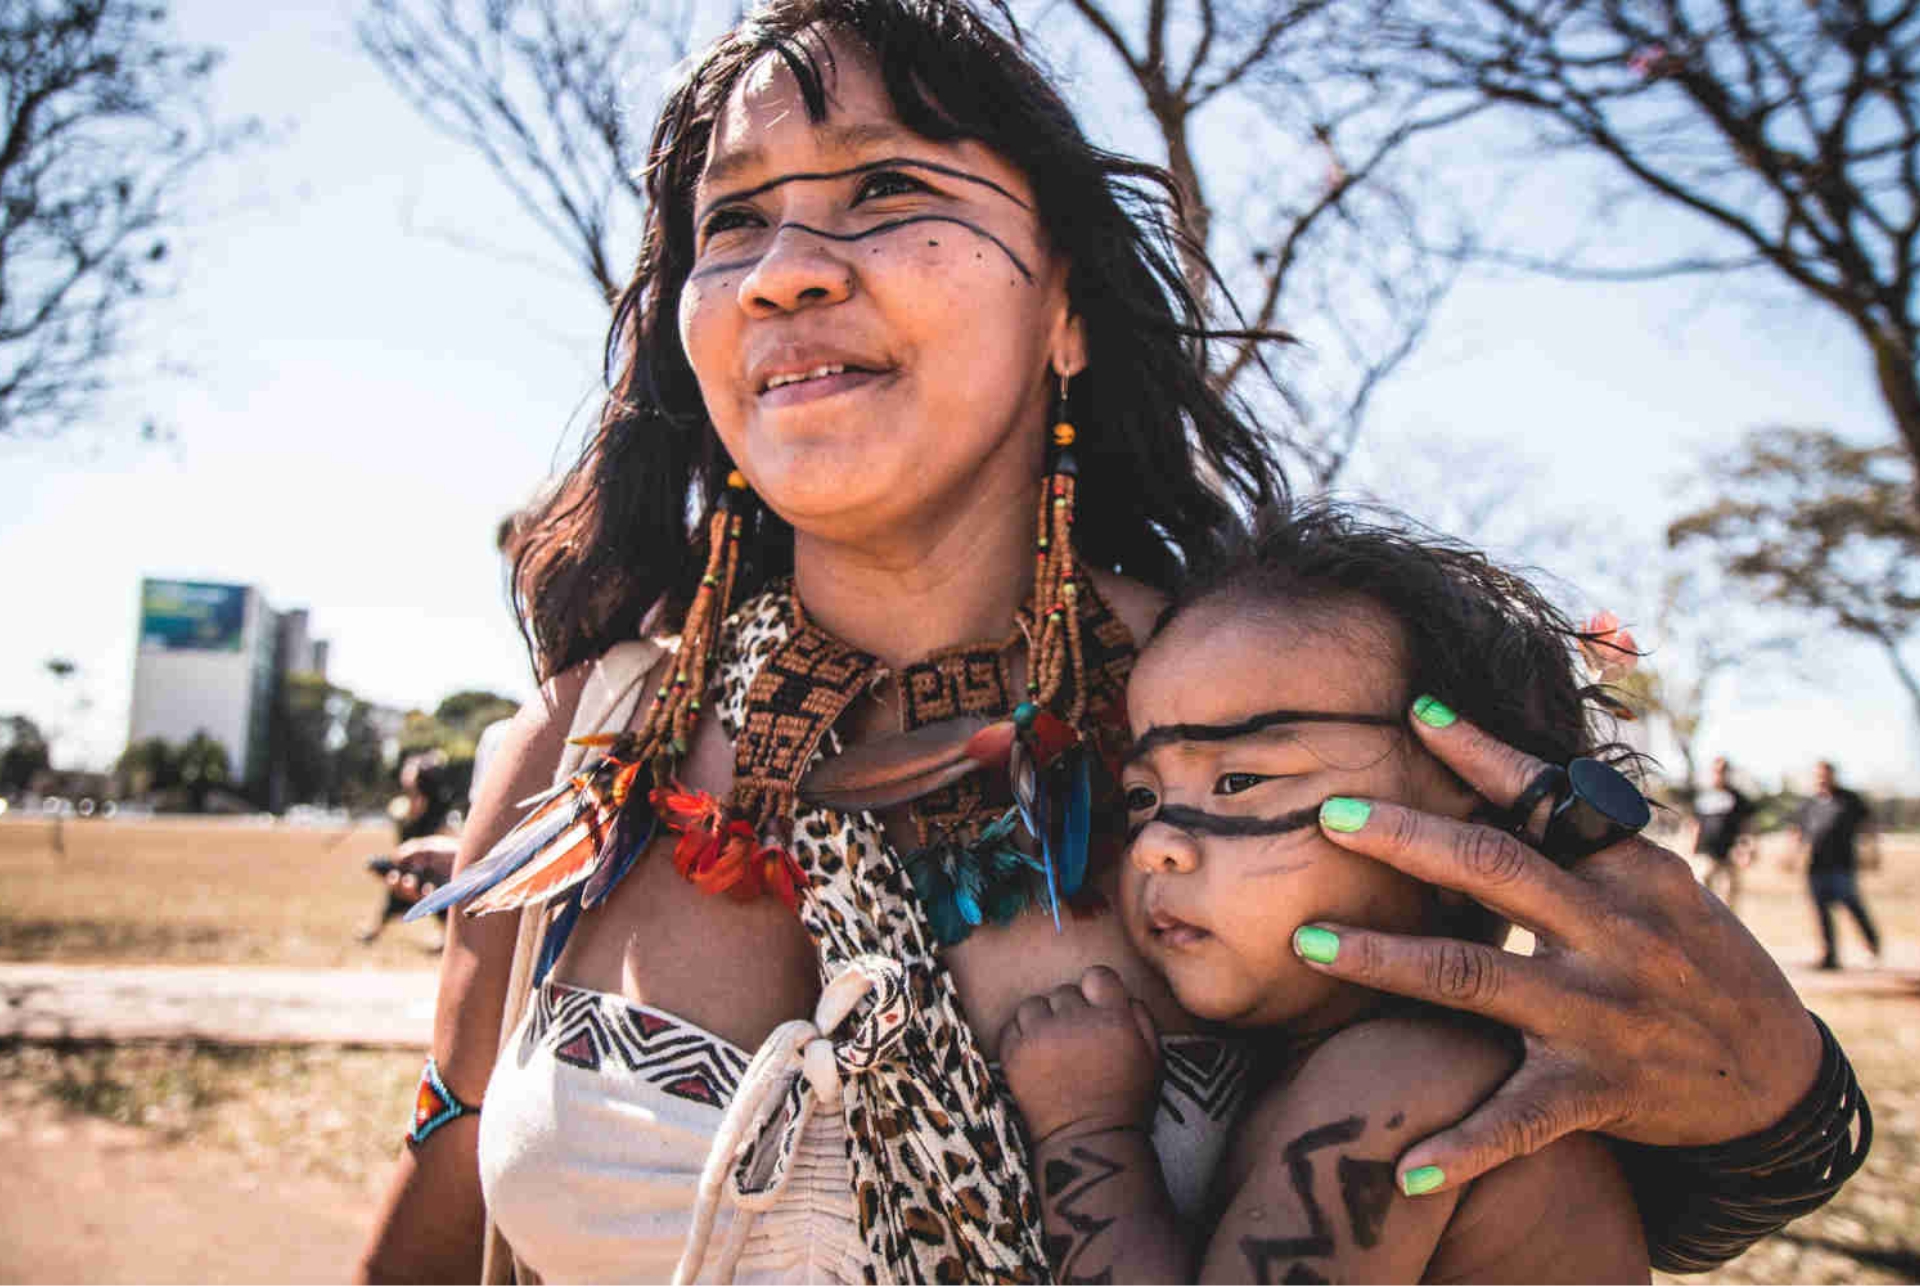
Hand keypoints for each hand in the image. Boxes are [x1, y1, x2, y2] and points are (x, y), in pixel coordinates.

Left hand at [999, 966, 1160, 1145]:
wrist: (1088, 1143)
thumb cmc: (1127, 1102)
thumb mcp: (1154, 1059)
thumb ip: (1141, 1017)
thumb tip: (1122, 994)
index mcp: (1113, 1019)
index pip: (1097, 975)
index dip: (1098, 992)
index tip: (1097, 1011)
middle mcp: (1074, 1021)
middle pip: (1063, 992)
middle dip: (1070, 1011)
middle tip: (1076, 1041)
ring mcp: (1040, 1037)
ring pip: (1033, 1005)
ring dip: (1041, 1021)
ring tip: (1052, 1047)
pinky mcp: (1013, 1056)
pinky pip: (1010, 1026)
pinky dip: (1020, 1037)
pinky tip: (1034, 1056)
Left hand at [1294, 701, 1822, 1195]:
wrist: (1774, 1075)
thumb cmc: (1690, 956)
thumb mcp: (1656, 884)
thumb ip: (1579, 839)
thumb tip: (1492, 763)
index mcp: (1628, 872)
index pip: (1548, 801)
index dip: (1482, 755)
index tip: (1415, 714)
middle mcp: (1615, 934)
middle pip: (1497, 871)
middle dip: (1408, 841)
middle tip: (1329, 817)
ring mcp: (1602, 1014)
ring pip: (1476, 978)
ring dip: (1386, 962)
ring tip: (1309, 944)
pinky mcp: (1597, 1091)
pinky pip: (1518, 1120)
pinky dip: (1463, 1146)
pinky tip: (1405, 1165)